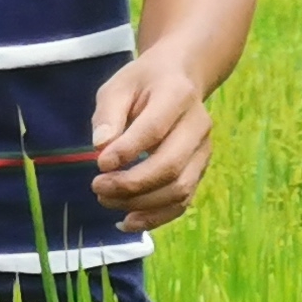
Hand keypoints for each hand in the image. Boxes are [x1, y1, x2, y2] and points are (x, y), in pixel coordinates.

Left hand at [90, 54, 215, 232]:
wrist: (179, 80)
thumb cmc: (143, 84)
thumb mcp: (118, 86)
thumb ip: (108, 114)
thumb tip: (100, 147)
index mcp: (178, 95)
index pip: (154, 129)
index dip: (127, 151)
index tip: (99, 165)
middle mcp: (198, 125)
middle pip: (170, 166)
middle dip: (131, 185)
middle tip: (97, 187)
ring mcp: (203, 151)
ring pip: (179, 190)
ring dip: (140, 204)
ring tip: (106, 200)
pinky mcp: (200, 171)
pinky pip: (182, 203)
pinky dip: (155, 218)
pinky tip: (126, 221)